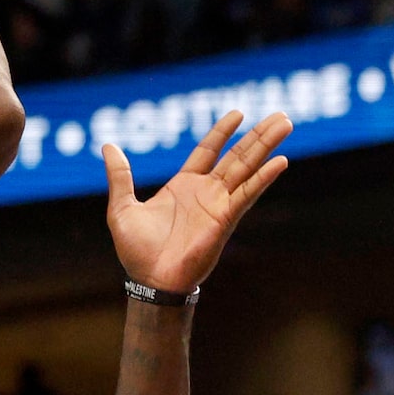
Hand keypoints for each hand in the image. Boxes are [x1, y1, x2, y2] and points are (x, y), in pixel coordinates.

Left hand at [105, 109, 290, 292]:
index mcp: (183, 186)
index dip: (223, 131)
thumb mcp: (121, 207)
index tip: (239, 113)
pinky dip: (264, 177)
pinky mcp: (225, 219)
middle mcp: (206, 192)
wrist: (150, 281)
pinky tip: (280, 161)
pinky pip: (247, 193)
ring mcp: (218, 204)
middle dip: (258, 135)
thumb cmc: (137, 252)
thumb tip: (108, 146)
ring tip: (285, 124)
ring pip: (247, 168)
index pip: (208, 150)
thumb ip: (120, 176)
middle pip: (237, 155)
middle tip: (280, 115)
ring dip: (266, 147)